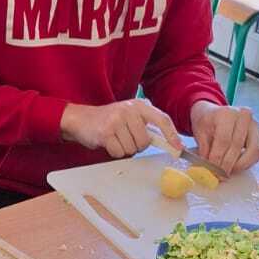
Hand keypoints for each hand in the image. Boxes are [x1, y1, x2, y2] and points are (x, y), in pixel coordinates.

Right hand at [60, 98, 181, 160]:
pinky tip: (108, 142)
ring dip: (124, 149)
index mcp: (139, 105)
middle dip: (137, 146)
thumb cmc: (109, 120)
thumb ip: (146, 125)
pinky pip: (119, 152)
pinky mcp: (105, 133)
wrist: (81, 118)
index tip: (178, 147)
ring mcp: (116, 121)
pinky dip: (114, 152)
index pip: (162, 119)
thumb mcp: (129, 115)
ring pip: (132, 149)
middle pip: (145, 141)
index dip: (172, 135)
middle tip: (126, 138)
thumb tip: (170, 142)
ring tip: (115, 139)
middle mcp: (129, 110)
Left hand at [190, 99, 258, 174]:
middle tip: (219, 176)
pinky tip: (235, 166)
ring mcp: (254, 124)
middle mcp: (243, 116)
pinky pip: (257, 153)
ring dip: (240, 165)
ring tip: (227, 172)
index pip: (223, 140)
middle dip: (227, 164)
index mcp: (226, 113)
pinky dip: (247, 163)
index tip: (212, 170)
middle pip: (237, 146)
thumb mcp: (199, 133)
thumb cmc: (206, 122)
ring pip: (253, 151)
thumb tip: (208, 169)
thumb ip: (204, 150)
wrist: (213, 113)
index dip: (217, 158)